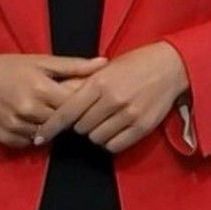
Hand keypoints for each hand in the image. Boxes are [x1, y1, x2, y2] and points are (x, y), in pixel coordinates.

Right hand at [0, 47, 106, 148]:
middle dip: (67, 116)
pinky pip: (29, 142)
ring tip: (46, 113)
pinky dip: (33, 134)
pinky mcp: (5, 138)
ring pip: (47, 135)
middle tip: (64, 108)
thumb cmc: (10, 66)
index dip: (82, 104)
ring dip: (50, 127)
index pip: (74, 106)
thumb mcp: (41, 61)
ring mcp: (16, 126)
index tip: (85, 101)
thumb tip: (103, 64)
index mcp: (41, 89)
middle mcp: (29, 110)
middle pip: (62, 122)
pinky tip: (30, 121)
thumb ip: (74, 66)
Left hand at [32, 41, 188, 154]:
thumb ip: (85, 85)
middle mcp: (112, 100)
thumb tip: (61, 104)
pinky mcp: (142, 127)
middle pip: (81, 128)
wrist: (170, 66)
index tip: (40, 137)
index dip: (51, 127)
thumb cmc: (135, 64)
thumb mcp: (106, 68)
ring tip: (104, 120)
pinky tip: (114, 129)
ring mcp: (128, 115)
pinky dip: (110, 141)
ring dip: (95, 133)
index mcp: (99, 83)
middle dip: (80, 125)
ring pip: (96, 138)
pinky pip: (115, 145)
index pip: (67, 112)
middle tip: (88, 116)